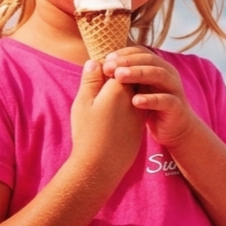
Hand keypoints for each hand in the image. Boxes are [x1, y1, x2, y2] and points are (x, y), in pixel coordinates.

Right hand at [69, 59, 143, 179]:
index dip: (110, 63)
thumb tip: (95, 61)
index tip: (100, 65)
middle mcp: (135, 96)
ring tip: (107, 94)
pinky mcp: (141, 121)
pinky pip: (138, 103)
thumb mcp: (83, 103)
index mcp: (120, 87)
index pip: (120, 65)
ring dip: (126, 86)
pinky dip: (130, 100)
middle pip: (131, 76)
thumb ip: (91, 81)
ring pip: (136, 90)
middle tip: (104, 75)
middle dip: (121, 72)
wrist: (103, 164)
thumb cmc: (88, 132)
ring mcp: (140, 109)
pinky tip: (116, 108)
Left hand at [103, 47, 198, 147]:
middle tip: (108, 67)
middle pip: (149, 60)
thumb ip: (124, 77)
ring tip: (119, 77)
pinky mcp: (176, 106)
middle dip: (127, 61)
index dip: (123, 53)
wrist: (175, 128)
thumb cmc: (151, 106)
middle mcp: (167, 74)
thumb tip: (97, 64)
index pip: (141, 52)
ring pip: (158, 75)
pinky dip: (150, 99)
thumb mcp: (137, 89)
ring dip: (138, 73)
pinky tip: (135, 101)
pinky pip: (166, 100)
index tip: (105, 59)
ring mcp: (173, 89)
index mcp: (157, 67)